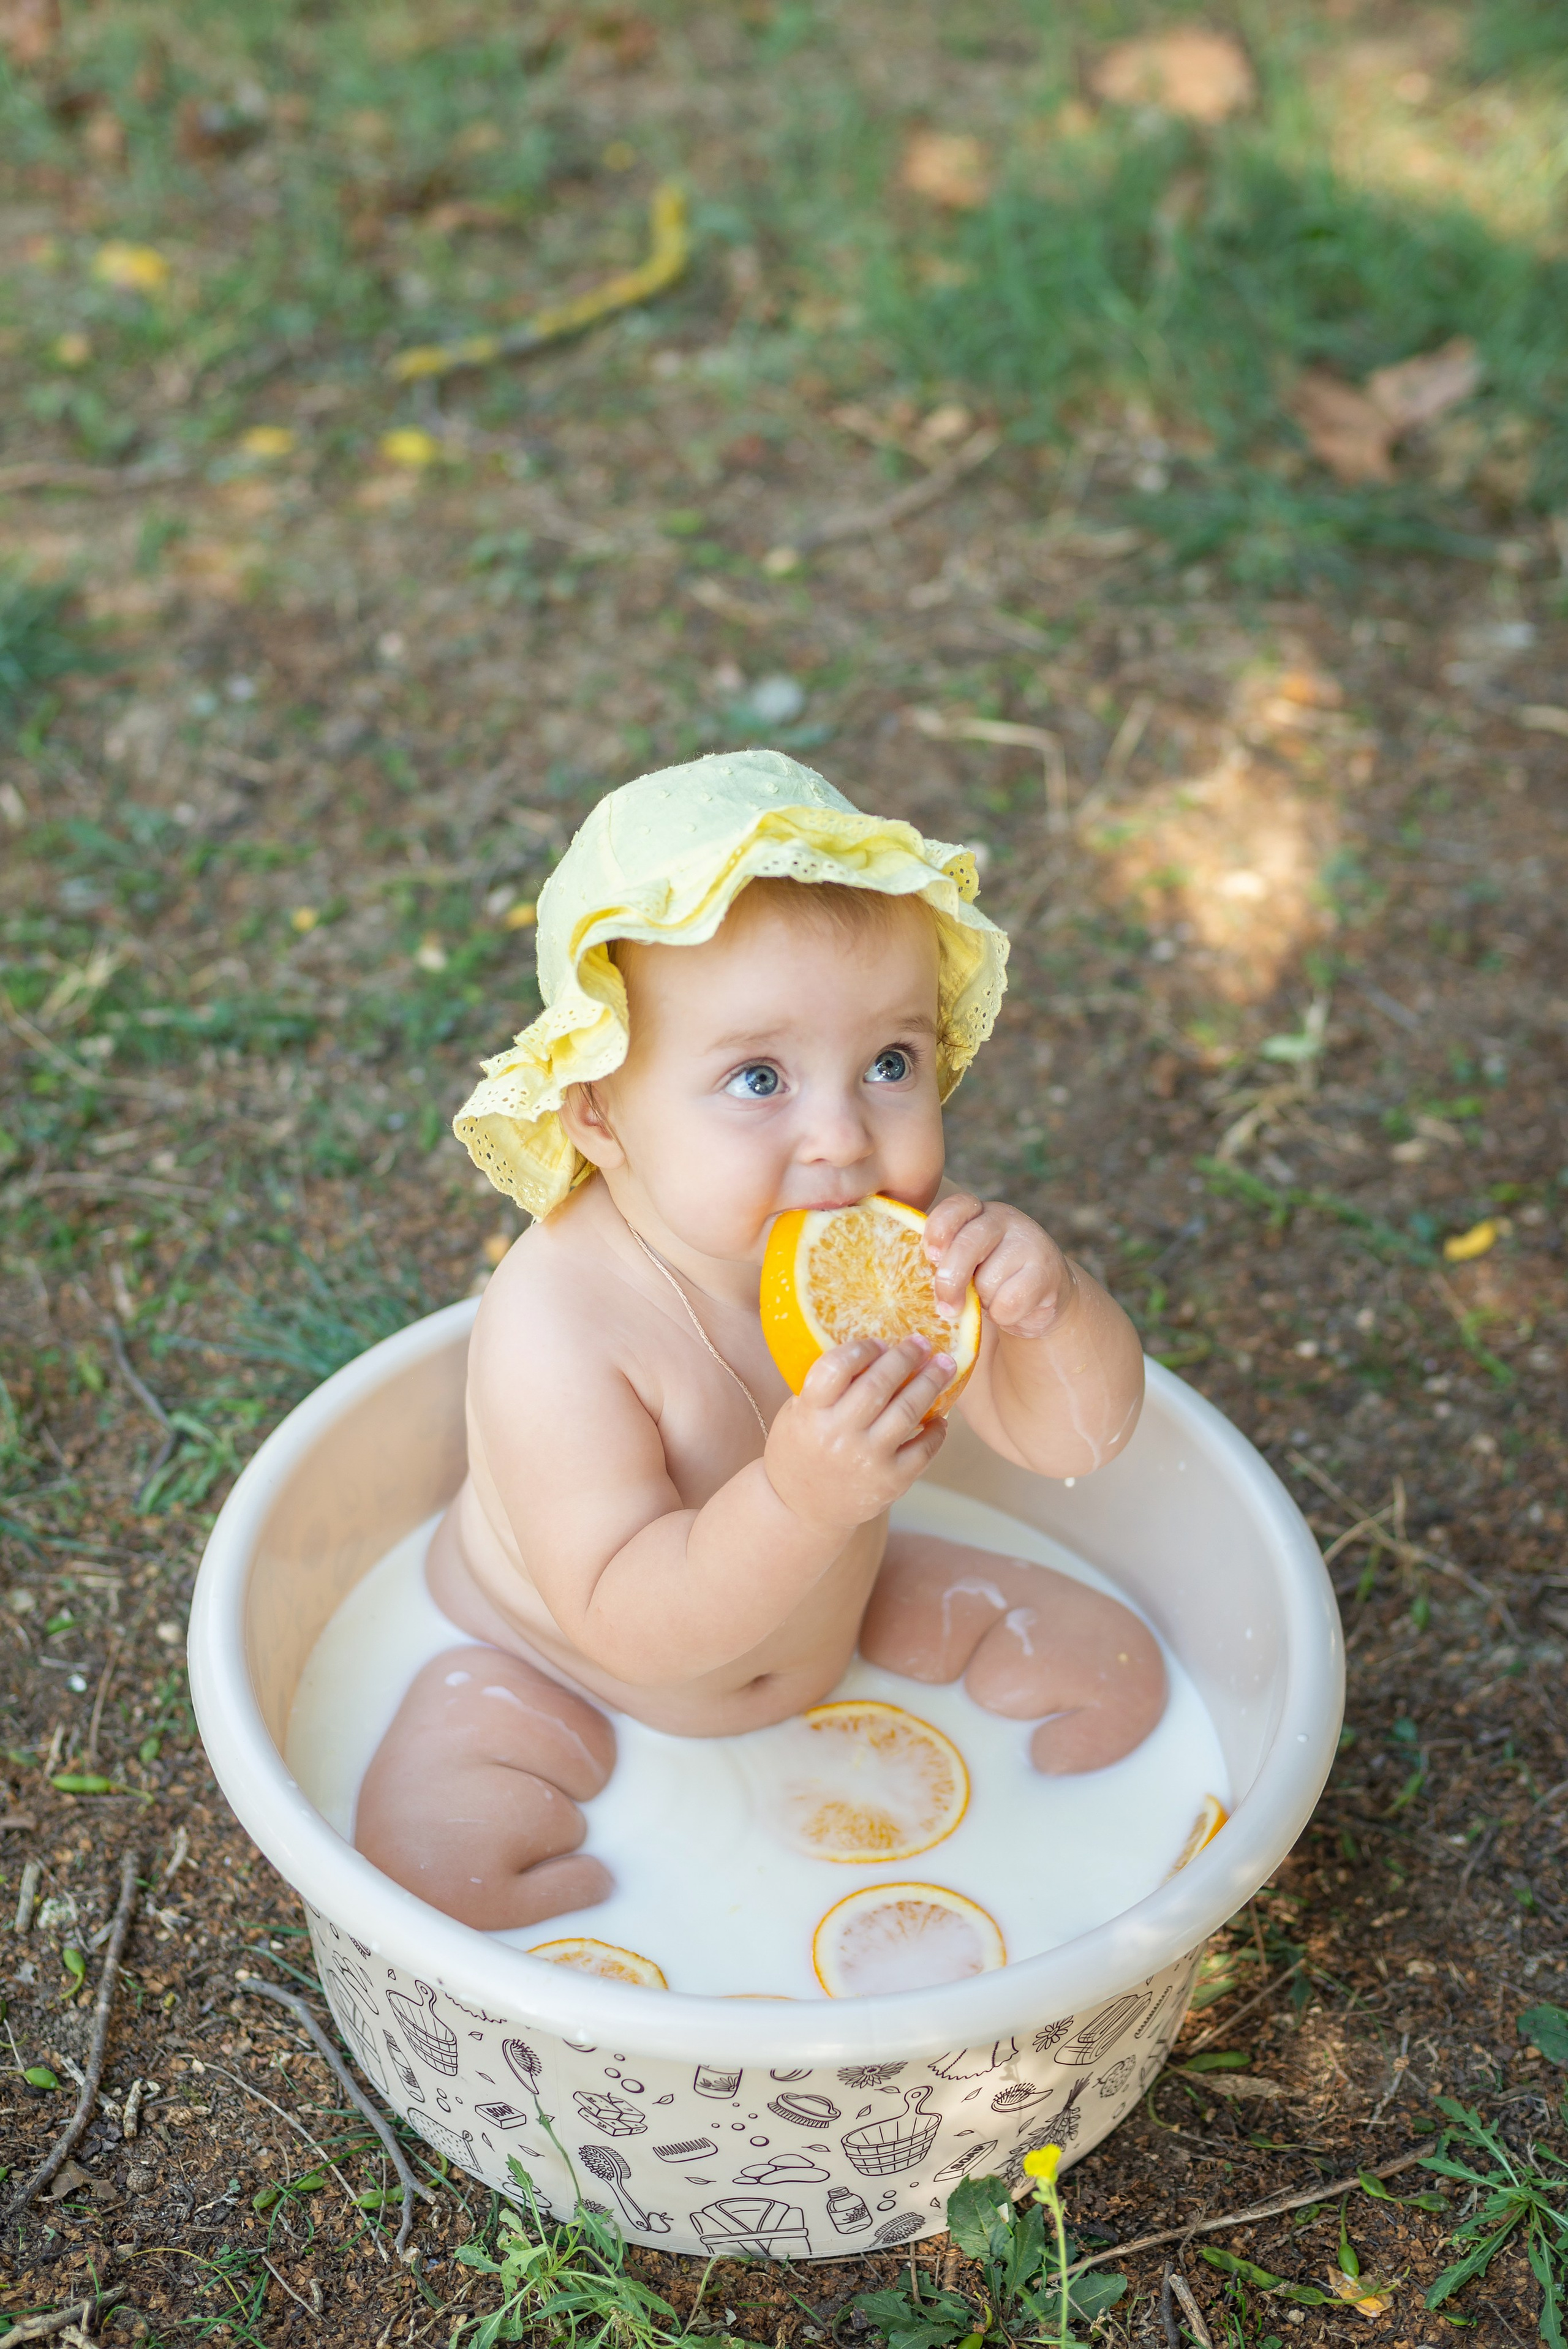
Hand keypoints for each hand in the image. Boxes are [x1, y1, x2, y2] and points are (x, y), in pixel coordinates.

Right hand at [764, 1335, 952, 1531]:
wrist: (800, 1509)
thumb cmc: (800, 1450)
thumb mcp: (797, 1414)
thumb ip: (826, 1387)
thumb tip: (872, 1350)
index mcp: (809, 1413)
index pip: (835, 1368)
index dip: (862, 1349)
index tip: (880, 1342)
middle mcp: (838, 1435)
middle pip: (879, 1385)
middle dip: (906, 1358)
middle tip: (922, 1343)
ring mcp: (867, 1460)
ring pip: (908, 1411)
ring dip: (931, 1384)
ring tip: (945, 1367)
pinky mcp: (891, 1481)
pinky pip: (924, 1449)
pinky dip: (937, 1431)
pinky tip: (941, 1418)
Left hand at [923, 1193, 1074, 1340]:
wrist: (1042, 1298)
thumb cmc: (991, 1279)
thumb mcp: (967, 1262)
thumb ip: (946, 1258)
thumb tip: (912, 1278)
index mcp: (979, 1212)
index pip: (955, 1208)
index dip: (938, 1231)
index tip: (930, 1257)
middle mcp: (1006, 1219)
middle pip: (967, 1245)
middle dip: (951, 1281)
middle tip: (946, 1306)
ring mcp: (1030, 1242)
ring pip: (987, 1280)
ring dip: (983, 1302)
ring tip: (991, 1299)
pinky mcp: (1046, 1272)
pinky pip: (1009, 1302)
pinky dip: (1002, 1315)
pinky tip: (1010, 1309)